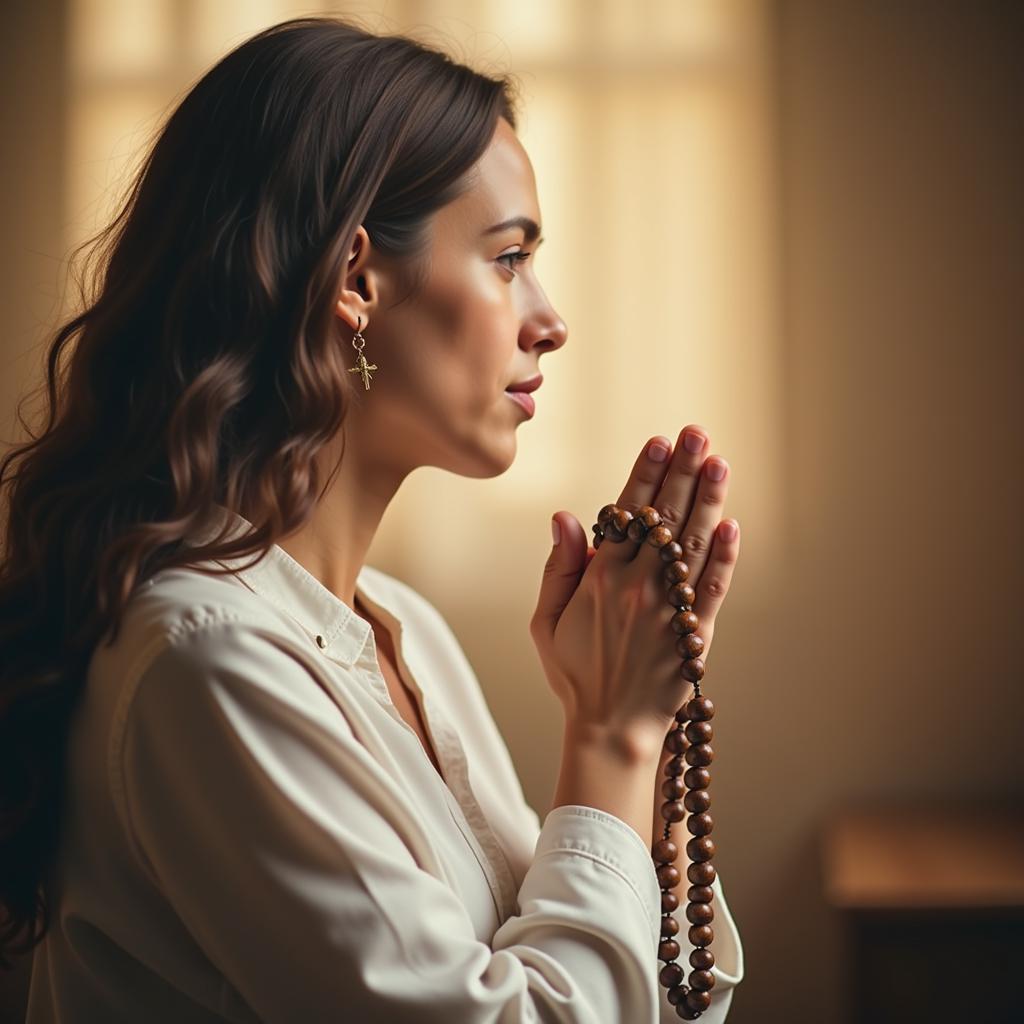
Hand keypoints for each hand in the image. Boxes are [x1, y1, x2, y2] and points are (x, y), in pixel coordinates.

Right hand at [530, 425, 739, 759]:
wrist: (609, 729)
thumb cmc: (574, 672)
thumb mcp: (545, 621)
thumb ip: (558, 566)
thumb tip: (566, 516)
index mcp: (600, 579)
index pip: (627, 513)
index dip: (645, 473)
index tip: (659, 440)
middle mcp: (637, 587)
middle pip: (665, 517)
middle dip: (682, 470)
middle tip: (698, 432)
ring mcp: (669, 610)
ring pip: (692, 544)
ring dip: (708, 501)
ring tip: (719, 462)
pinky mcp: (695, 635)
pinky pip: (713, 589)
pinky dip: (724, 558)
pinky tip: (732, 526)